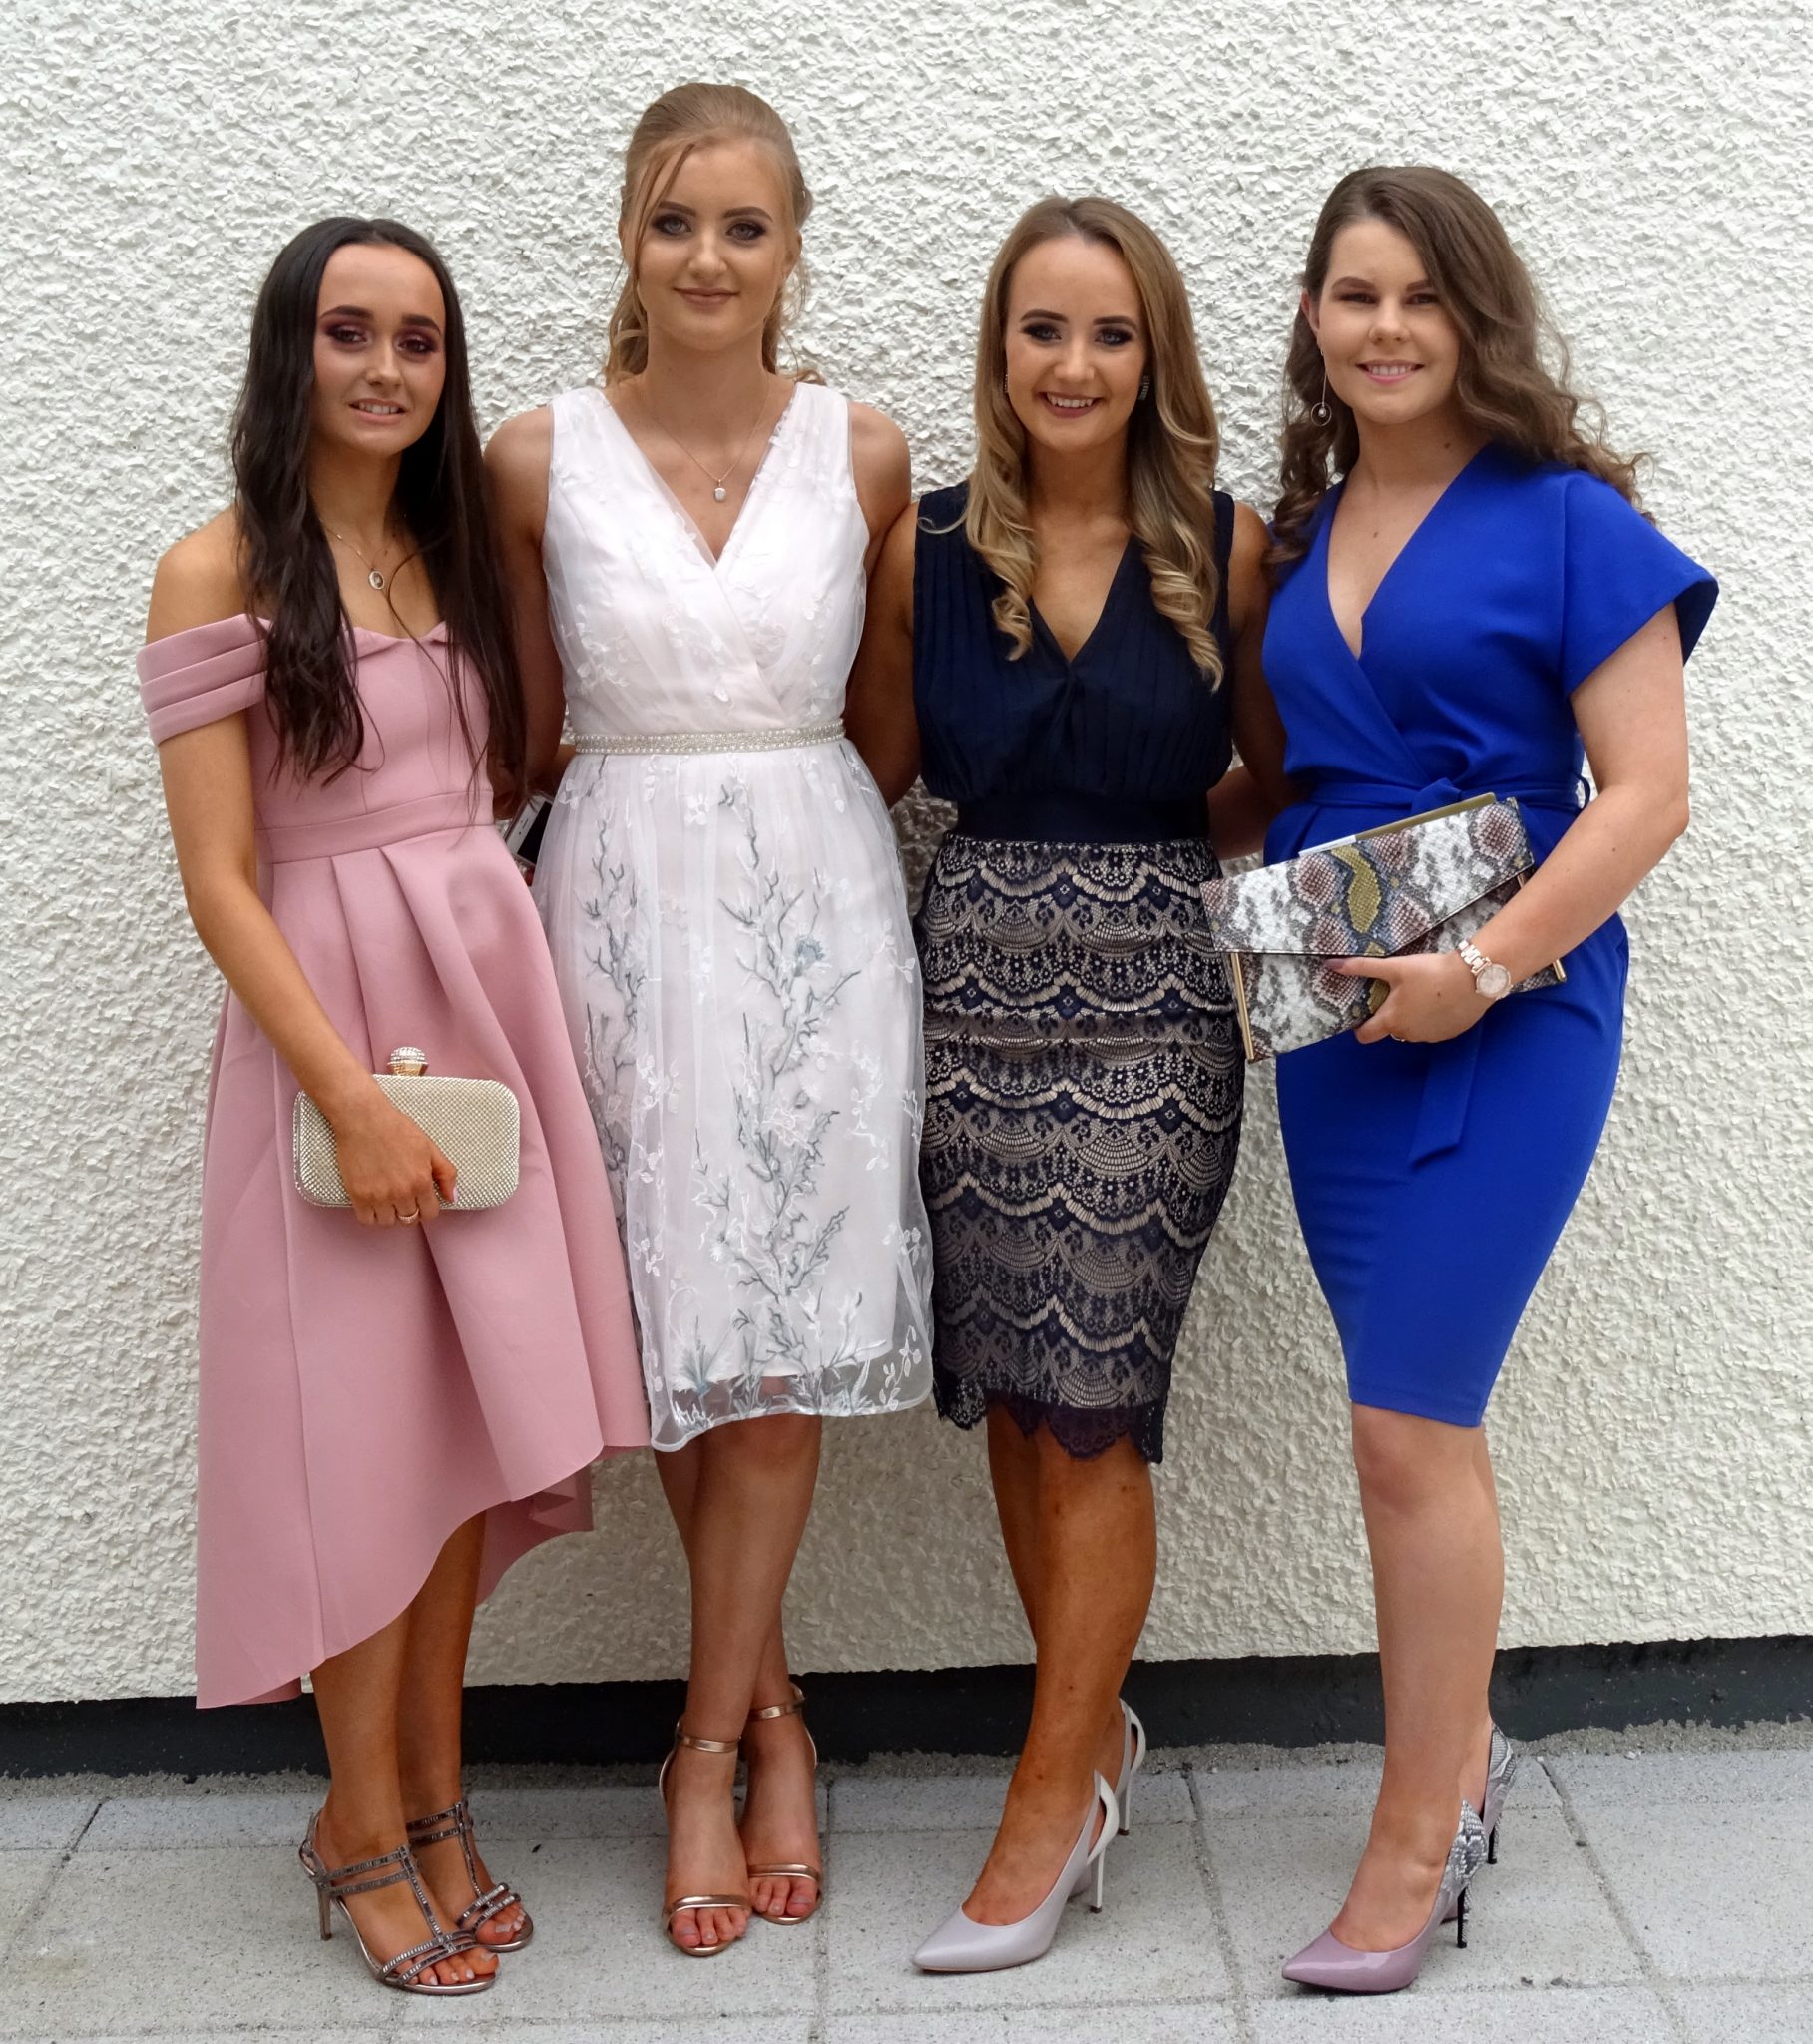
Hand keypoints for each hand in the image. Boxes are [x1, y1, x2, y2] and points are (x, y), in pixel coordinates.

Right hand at [330, 1088, 457, 1225]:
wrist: (364, 1119)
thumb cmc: (397, 1129)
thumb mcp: (429, 1147)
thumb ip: (446, 1173)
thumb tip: (452, 1198)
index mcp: (421, 1181)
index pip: (430, 1213)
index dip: (427, 1207)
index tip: (421, 1199)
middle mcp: (401, 1192)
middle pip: (409, 1219)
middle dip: (410, 1210)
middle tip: (404, 1196)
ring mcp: (378, 1195)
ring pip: (388, 1222)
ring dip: (390, 1214)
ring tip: (388, 1199)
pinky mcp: (358, 1194)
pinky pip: (366, 1220)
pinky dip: (371, 1215)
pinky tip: (373, 1202)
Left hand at [1339, 950, 1484, 1045]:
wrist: (1473, 978)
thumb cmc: (1430, 973)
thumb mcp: (1394, 967)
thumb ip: (1362, 967)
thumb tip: (1331, 965)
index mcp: (1392, 1021)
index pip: (1366, 1036)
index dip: (1361, 1027)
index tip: (1364, 1015)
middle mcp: (1409, 1035)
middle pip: (1392, 1029)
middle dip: (1392, 1015)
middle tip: (1399, 993)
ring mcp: (1431, 1037)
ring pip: (1413, 1030)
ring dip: (1413, 1017)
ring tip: (1423, 993)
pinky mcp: (1450, 1034)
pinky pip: (1434, 1029)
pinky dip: (1433, 1018)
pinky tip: (1440, 1000)